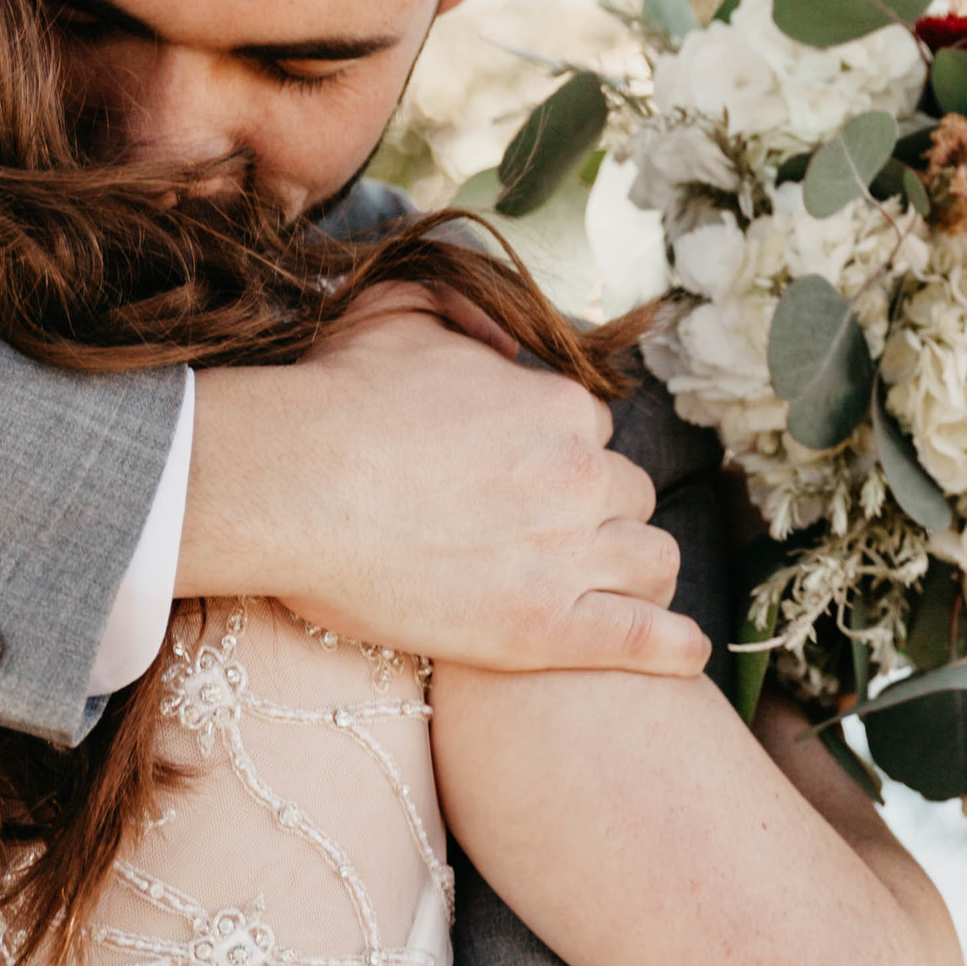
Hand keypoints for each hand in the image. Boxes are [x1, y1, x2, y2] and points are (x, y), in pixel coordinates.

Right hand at [181, 312, 705, 678]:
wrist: (287, 484)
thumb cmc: (329, 399)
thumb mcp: (400, 314)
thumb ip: (465, 313)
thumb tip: (504, 341)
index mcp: (558, 406)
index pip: (592, 434)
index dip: (558, 457)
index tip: (520, 479)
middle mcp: (579, 474)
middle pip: (626, 496)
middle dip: (595, 513)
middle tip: (544, 537)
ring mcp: (568, 554)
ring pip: (650, 560)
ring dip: (632, 569)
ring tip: (603, 589)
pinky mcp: (545, 628)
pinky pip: (644, 638)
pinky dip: (669, 646)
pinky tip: (679, 652)